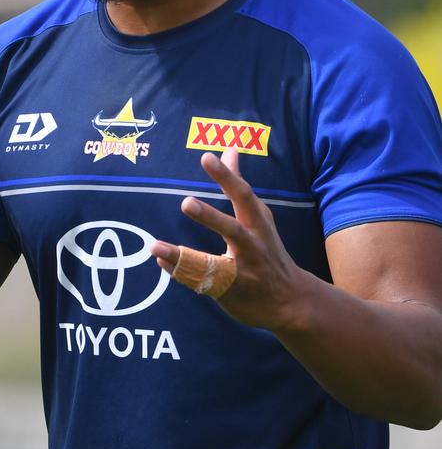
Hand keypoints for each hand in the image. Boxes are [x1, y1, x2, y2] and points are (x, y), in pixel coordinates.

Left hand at [150, 148, 305, 331]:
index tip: (207, 157)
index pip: (243, 195)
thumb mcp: (259, 216)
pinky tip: (160, 261)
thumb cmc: (268, 249)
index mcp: (258, 223)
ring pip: (212, 263)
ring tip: (156, 247)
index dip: (226, 176)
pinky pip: (200, 282)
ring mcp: (241, 272)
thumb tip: (230, 148)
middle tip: (185, 203)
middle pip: (232, 229)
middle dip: (210, 217)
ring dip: (183, 256)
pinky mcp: (229, 291)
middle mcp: (252, 246)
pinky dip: (179, 272)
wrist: (291, 300)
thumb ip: (239, 184)